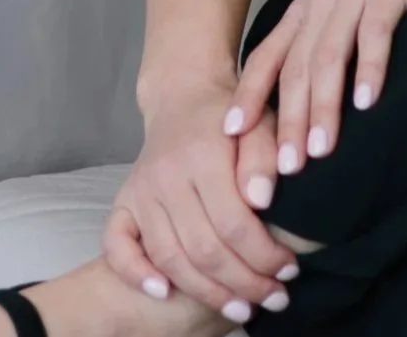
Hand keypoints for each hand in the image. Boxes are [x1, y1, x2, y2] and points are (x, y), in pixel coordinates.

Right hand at [103, 71, 300, 320]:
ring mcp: (140, 190)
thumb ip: (263, 158)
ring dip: (206, 292)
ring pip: (170, 257)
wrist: (184, 96)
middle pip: (203, 249)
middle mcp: (165, 175)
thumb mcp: (259, 123)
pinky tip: (164, 293)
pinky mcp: (124, 201)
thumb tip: (261, 201)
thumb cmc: (229, 118)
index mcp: (202, 154)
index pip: (234, 223)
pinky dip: (135, 273)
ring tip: (241, 309)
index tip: (289, 270)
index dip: (264, 255)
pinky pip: (117, 245)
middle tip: (274, 298)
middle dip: (244, 283)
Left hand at [222, 0, 406, 175]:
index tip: (231, 136)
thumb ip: (326, 52)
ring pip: (331, 54)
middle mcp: (324, 0)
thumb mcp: (347, 13)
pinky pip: (377, 31)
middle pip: (297, 66)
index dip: (249, 95)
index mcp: (307, 10)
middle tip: (285, 169)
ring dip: (324, 104)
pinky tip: (368, 101)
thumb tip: (306, 120)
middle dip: (288, 119)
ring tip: (321, 148)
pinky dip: (370, 67)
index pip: (268, 58)